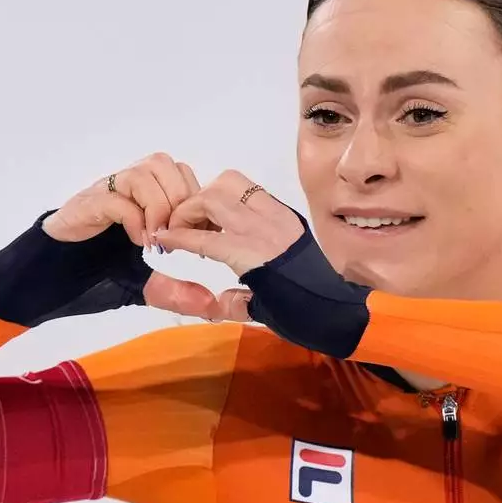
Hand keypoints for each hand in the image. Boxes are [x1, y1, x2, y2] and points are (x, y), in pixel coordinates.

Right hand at [40, 153, 221, 318]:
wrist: (40, 285)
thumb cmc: (87, 280)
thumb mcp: (140, 288)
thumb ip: (172, 292)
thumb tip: (209, 306)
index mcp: (140, 200)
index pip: (181, 175)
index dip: (196, 201)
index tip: (200, 235)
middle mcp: (122, 190)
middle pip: (166, 165)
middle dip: (181, 201)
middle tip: (179, 237)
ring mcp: (101, 194)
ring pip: (143, 172)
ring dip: (159, 206)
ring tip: (157, 240)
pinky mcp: (83, 206)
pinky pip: (115, 196)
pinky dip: (134, 217)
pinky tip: (137, 243)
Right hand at [153, 170, 304, 318]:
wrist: (340, 309)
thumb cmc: (300, 318)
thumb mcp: (260, 314)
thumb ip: (232, 303)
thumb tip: (214, 300)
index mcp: (253, 255)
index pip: (203, 237)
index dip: (177, 236)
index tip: (161, 239)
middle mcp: (264, 228)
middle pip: (211, 199)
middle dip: (188, 211)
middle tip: (181, 229)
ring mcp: (278, 216)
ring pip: (231, 184)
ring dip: (210, 196)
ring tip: (205, 220)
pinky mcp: (288, 213)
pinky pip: (252, 190)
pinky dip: (232, 197)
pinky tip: (228, 220)